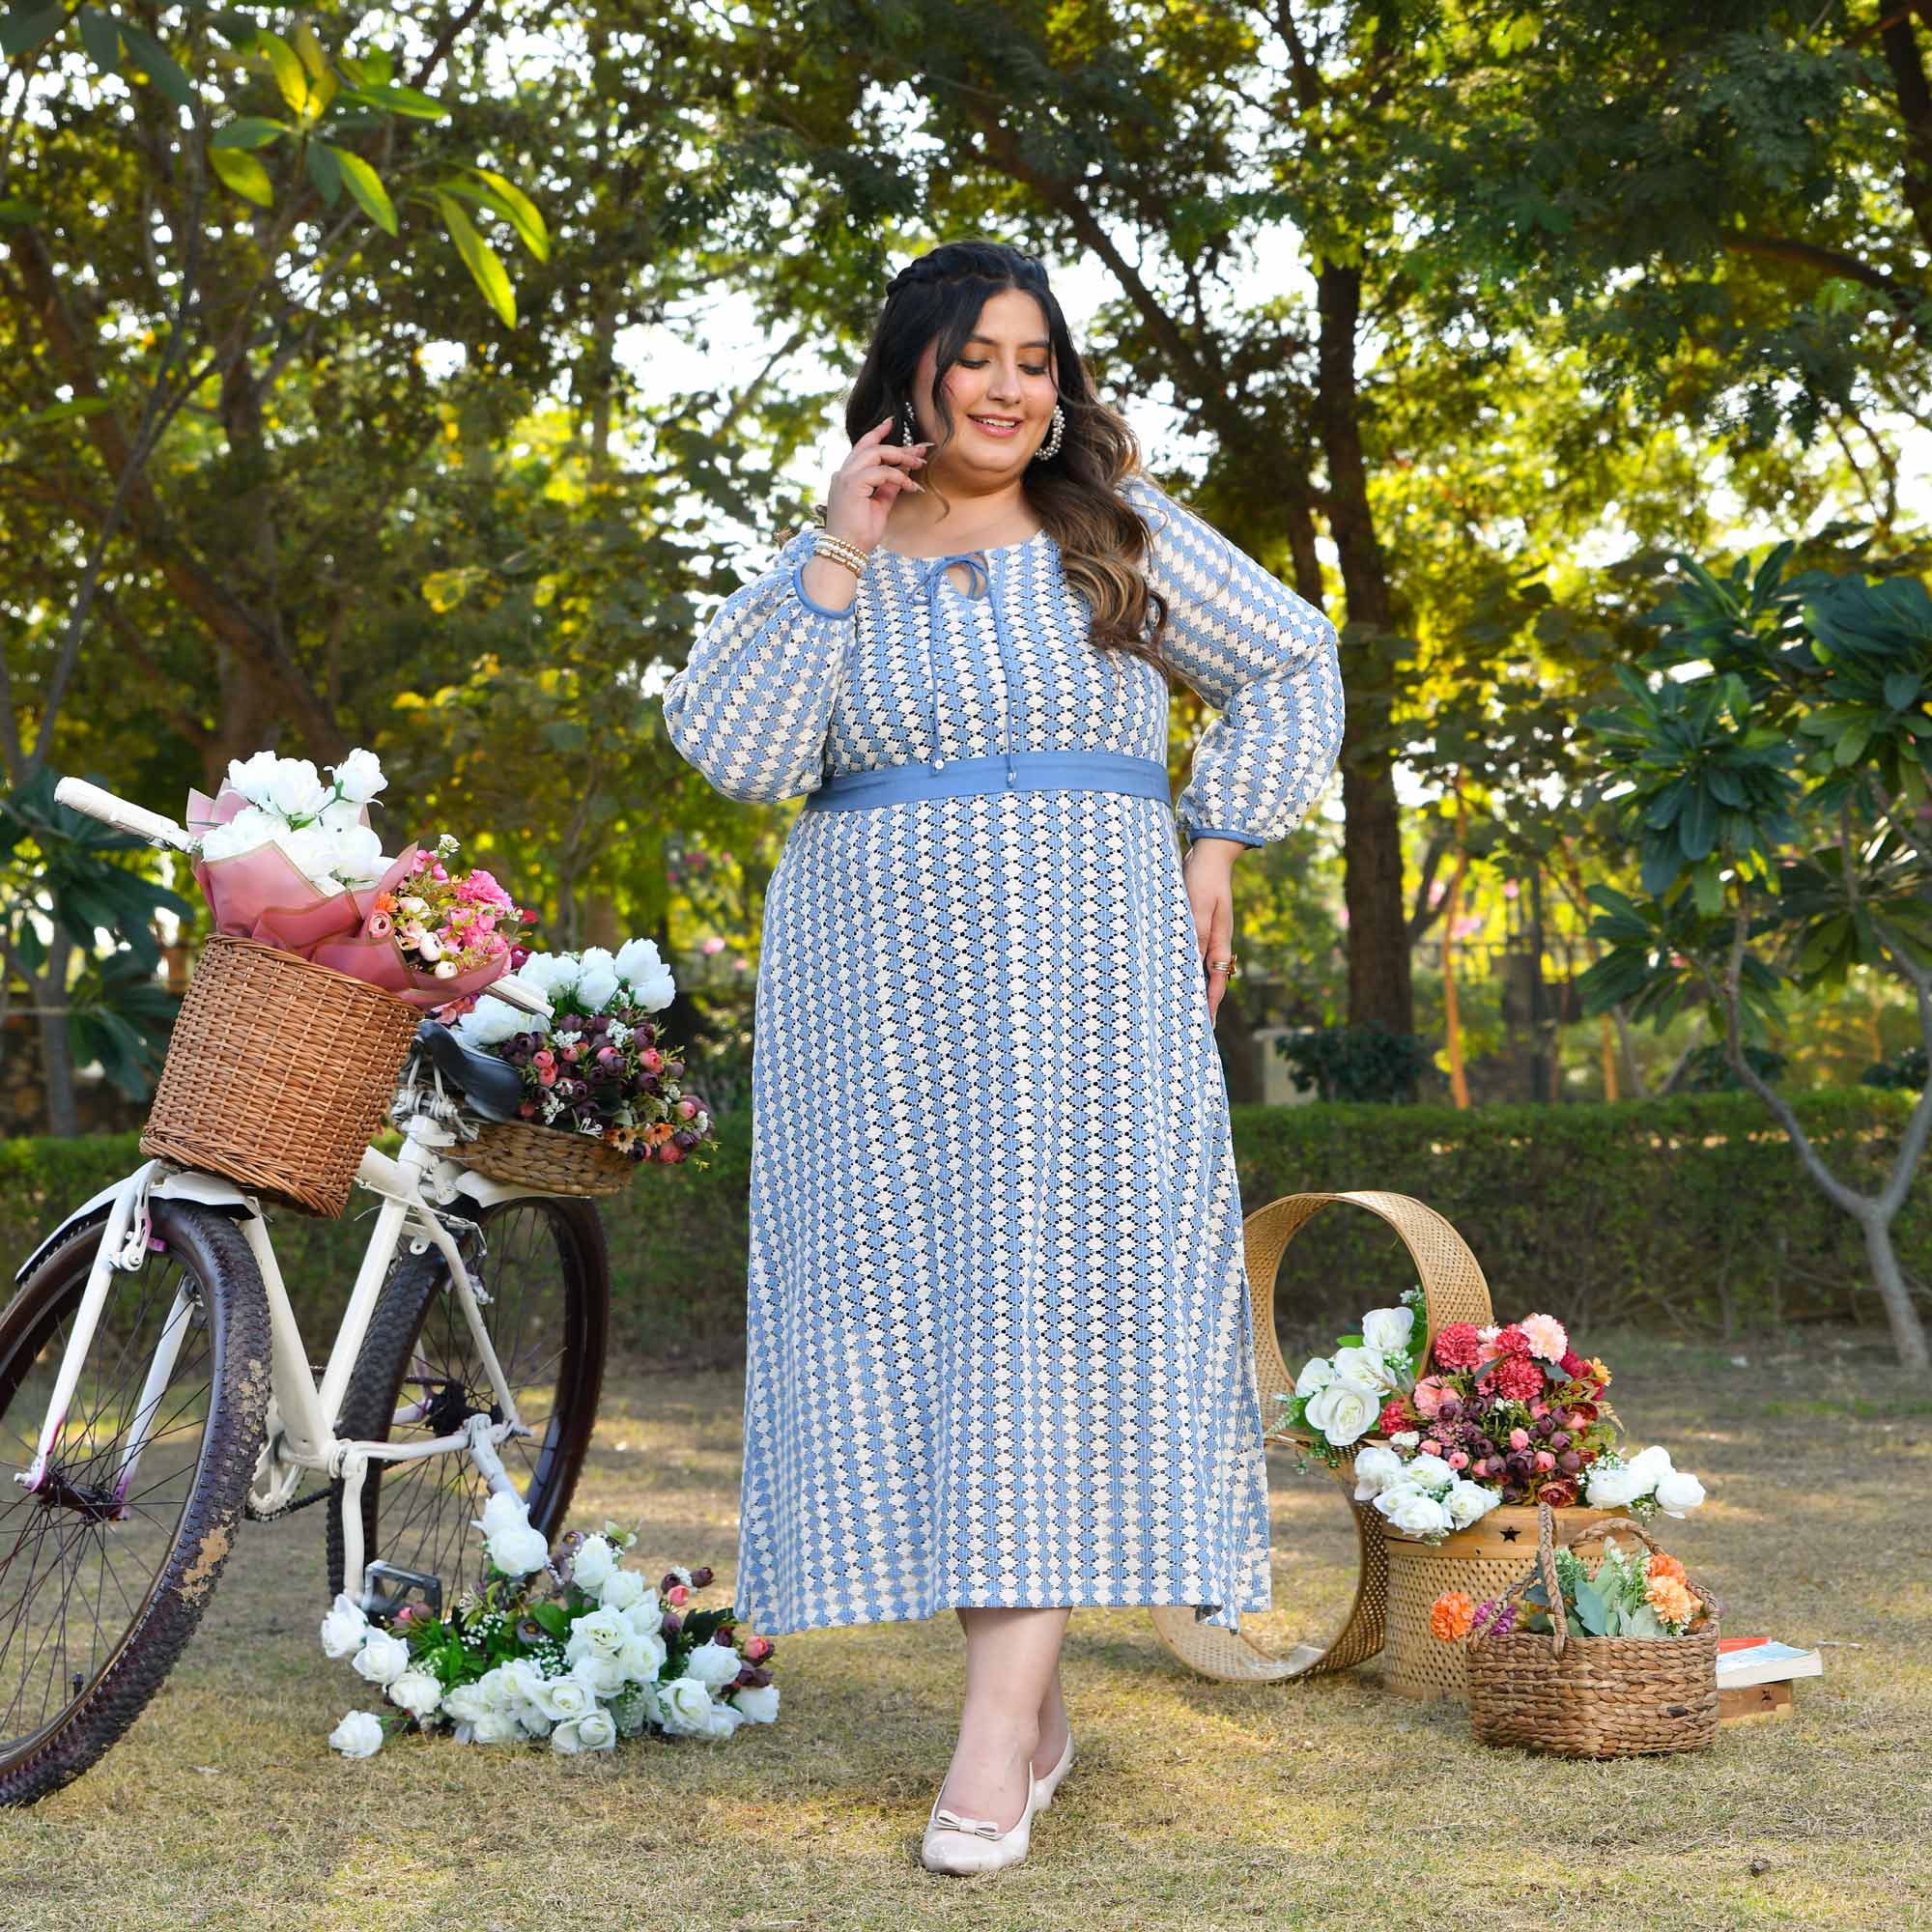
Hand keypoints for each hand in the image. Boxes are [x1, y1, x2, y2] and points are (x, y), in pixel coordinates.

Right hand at [824, 415, 929, 551]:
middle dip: (898, 446)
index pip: (862, 448)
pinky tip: (910, 486)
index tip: (892, 423)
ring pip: (876, 453)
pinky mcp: (852, 484)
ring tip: (918, 464)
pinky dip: (899, 476)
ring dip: (900, 457)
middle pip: (871, 446)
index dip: (877, 433)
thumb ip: (888, 488)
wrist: (846, 550)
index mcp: (847, 476)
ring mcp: (846, 477)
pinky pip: (881, 471)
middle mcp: (843, 473)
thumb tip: (902, 475)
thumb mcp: (879, 505)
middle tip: (920, 450)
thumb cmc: (860, 533)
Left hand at [1184, 842, 1238, 1023]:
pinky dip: (1182, 966)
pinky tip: (1171, 974)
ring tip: (1178, 1007)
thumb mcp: (1198, 906)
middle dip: (1202, 1003)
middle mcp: (1214, 941)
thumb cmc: (1203, 878)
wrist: (1209, 853)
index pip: (1216, 981)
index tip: (1206, 1026)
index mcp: (1219, 940)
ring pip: (1197, 968)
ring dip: (1190, 987)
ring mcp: (1206, 934)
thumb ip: (1197, 934)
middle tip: (1190, 1027)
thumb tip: (1192, 963)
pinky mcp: (1195, 925)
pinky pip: (1189, 953)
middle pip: (1209, 980)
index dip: (1210, 1004)